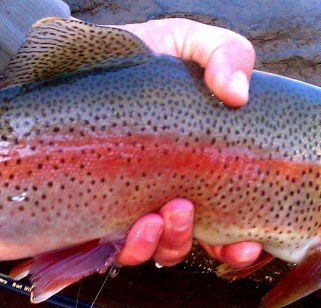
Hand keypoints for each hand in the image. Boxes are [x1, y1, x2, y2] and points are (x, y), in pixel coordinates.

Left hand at [113, 19, 261, 267]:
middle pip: (195, 240)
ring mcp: (126, 206)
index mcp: (193, 166)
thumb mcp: (185, 42)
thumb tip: (238, 94)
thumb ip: (224, 54)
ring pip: (157, 251)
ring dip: (170, 243)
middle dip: (212, 248)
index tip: (250, 244)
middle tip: (206, 223)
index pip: (227, 218)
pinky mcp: (89, 214)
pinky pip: (113, 250)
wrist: (70, 56)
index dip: (242, 242)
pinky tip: (138, 224)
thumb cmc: (132, 54)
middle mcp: (162, 192)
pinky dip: (134, 247)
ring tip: (167, 212)